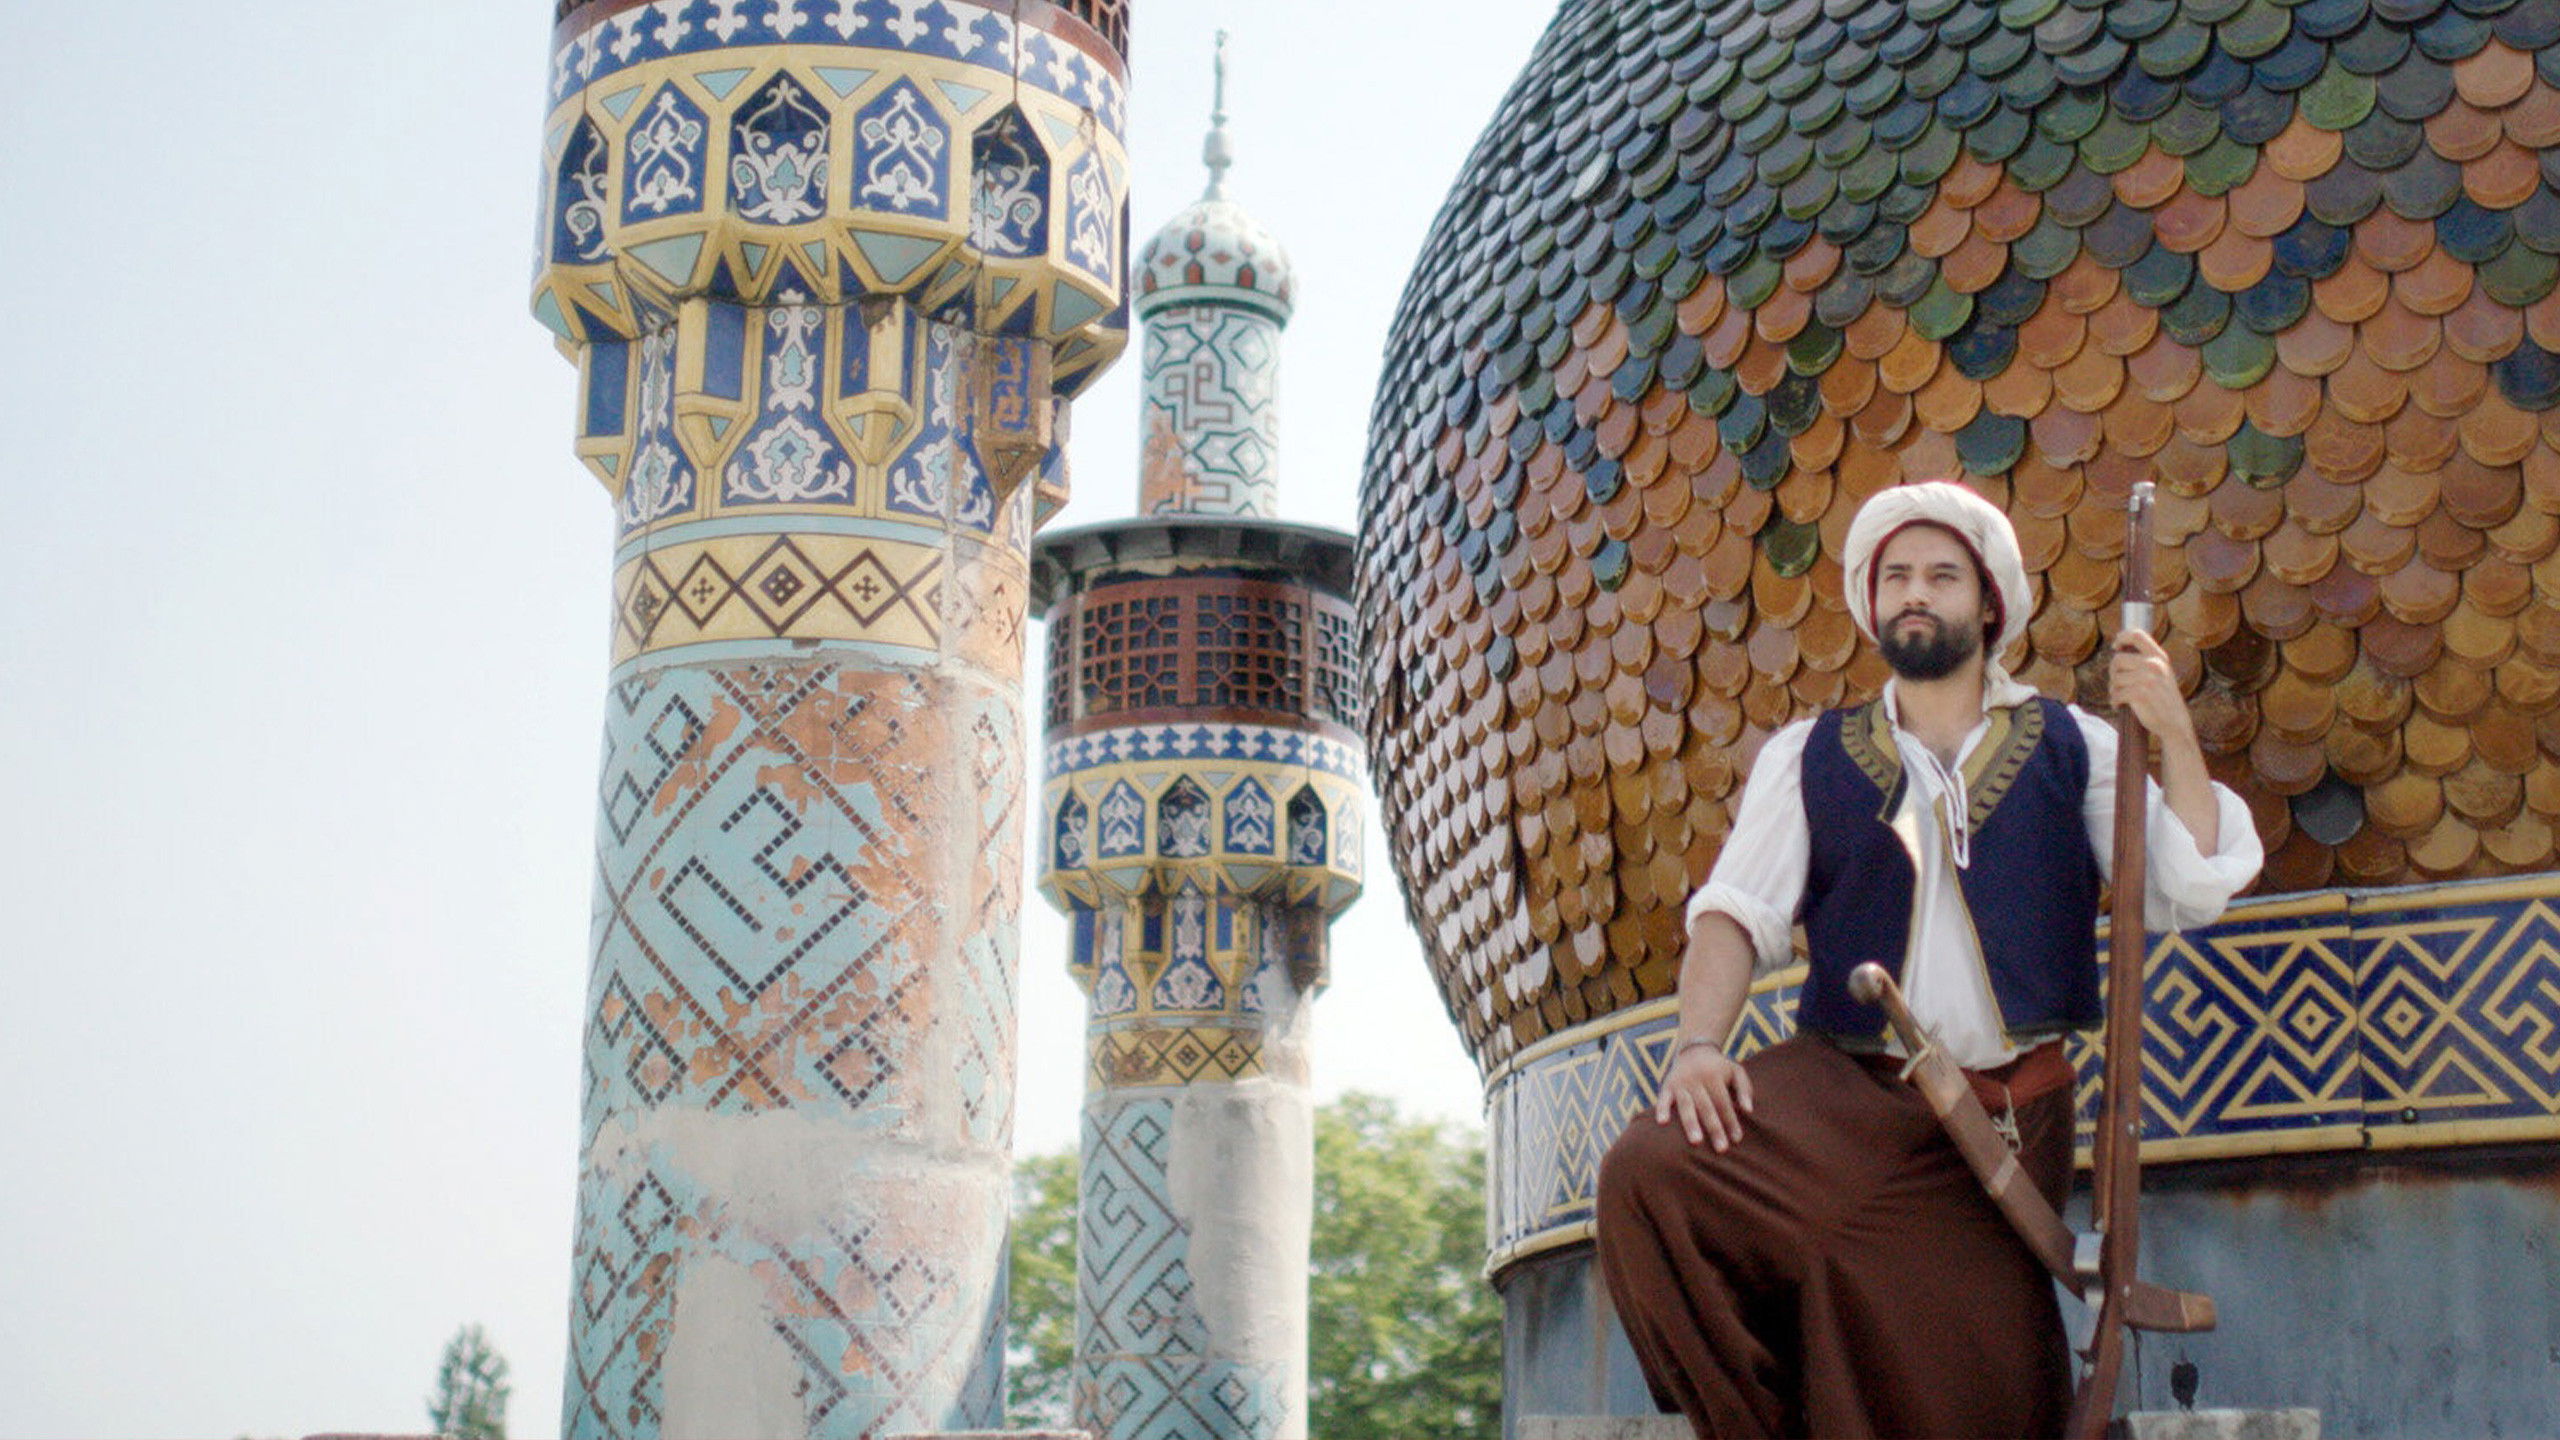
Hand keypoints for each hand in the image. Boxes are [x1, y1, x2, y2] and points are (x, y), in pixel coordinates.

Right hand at [1653, 1042, 1754, 1150]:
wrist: (1694, 1049)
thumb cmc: (1719, 1067)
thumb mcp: (1736, 1071)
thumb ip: (1745, 1088)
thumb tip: (1748, 1110)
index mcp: (1715, 1076)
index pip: (1724, 1103)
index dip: (1731, 1121)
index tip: (1737, 1139)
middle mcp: (1697, 1079)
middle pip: (1707, 1107)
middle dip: (1714, 1129)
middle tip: (1722, 1149)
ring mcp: (1681, 1082)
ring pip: (1686, 1106)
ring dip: (1691, 1123)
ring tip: (1696, 1142)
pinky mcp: (1667, 1085)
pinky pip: (1663, 1098)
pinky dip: (1662, 1109)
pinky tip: (1662, 1122)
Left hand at [2108, 629, 2193, 744]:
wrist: (2175, 723)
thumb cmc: (2163, 699)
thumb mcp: (2161, 674)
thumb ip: (2146, 662)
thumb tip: (2119, 651)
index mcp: (2160, 657)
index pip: (2137, 635)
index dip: (2122, 637)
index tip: (2115, 645)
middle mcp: (2154, 665)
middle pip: (2117, 659)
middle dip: (2113, 673)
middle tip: (2117, 684)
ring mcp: (2147, 679)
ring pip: (2115, 679)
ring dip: (2114, 690)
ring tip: (2121, 697)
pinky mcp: (2140, 694)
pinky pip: (2116, 694)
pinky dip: (2114, 701)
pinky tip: (2119, 705)